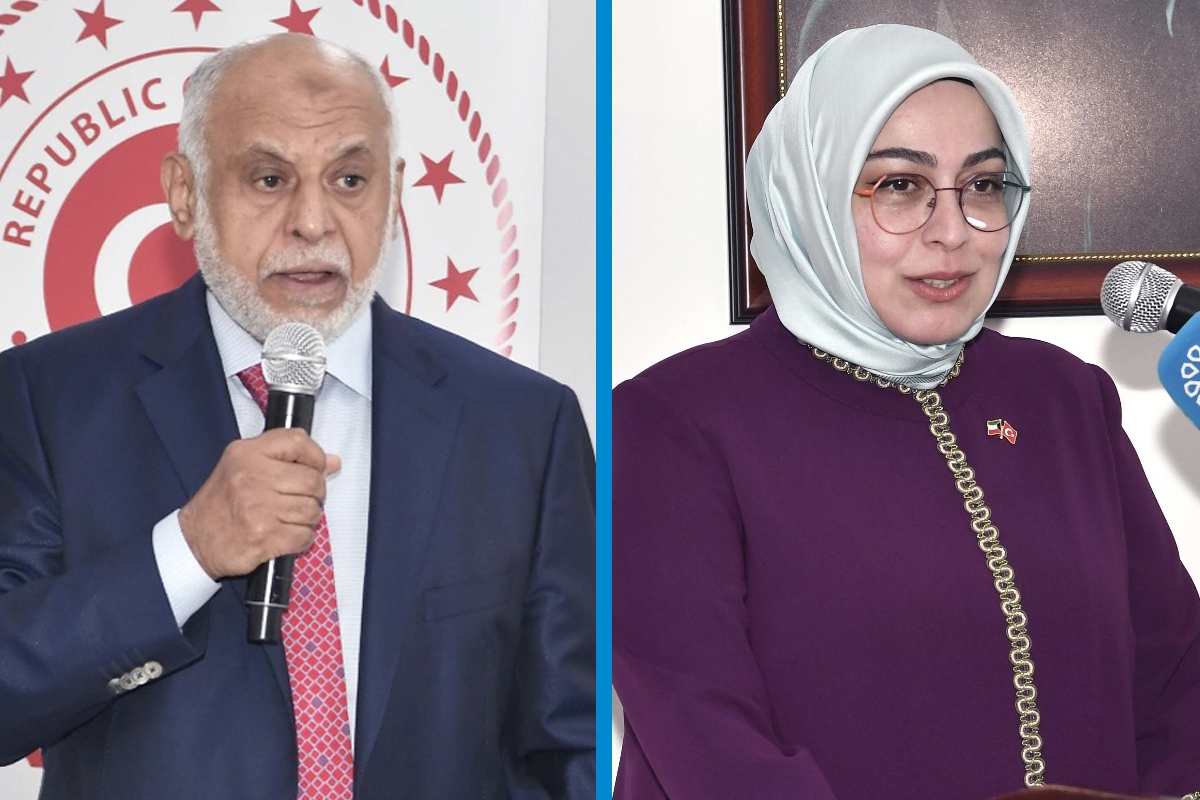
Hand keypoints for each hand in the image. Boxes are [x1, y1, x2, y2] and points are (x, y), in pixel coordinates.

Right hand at [179, 428, 341, 578]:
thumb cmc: (222, 501)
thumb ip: (288, 458)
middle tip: (302, 499)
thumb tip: (332, 462)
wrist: (194, 539)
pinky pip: (304, 536)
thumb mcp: (244, 466)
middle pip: (312, 480)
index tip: (316, 467)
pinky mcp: (263, 537)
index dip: (315, 456)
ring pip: (312, 511)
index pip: (297, 441)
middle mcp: (252, 477)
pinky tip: (285, 535)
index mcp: (246, 454)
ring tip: (290, 518)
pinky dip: (301, 539)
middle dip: (315, 494)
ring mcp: (258, 509)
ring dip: (308, 519)